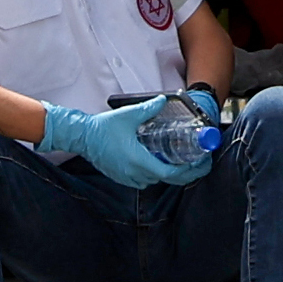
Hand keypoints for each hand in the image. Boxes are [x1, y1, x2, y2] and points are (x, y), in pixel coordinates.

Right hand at [52, 98, 208, 190]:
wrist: (82, 137)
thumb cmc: (103, 128)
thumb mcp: (128, 115)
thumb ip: (149, 109)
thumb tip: (164, 100)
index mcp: (138, 160)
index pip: (170, 173)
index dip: (188, 170)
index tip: (200, 163)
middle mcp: (134, 173)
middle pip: (167, 180)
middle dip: (186, 174)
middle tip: (200, 165)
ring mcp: (127, 177)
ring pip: (156, 181)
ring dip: (171, 174)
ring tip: (185, 163)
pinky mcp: (122, 177)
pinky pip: (145, 180)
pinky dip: (157, 174)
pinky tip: (162, 163)